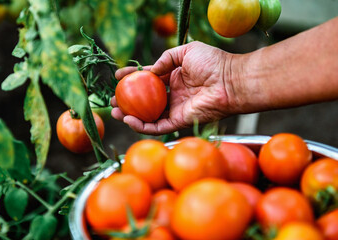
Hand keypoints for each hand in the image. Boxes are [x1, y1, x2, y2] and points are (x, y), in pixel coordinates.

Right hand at [111, 41, 235, 134]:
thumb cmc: (212, 63)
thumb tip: (150, 70)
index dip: (132, 77)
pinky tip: (128, 120)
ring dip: (130, 116)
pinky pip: (157, 127)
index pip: (148, 78)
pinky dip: (142, 126)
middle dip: (127, 100)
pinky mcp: (179, 121)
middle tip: (113, 100)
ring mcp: (175, 109)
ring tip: (115, 112)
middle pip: (145, 100)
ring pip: (148, 116)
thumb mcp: (186, 51)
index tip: (117, 76)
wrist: (230, 81)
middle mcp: (173, 94)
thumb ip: (166, 58)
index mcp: (174, 77)